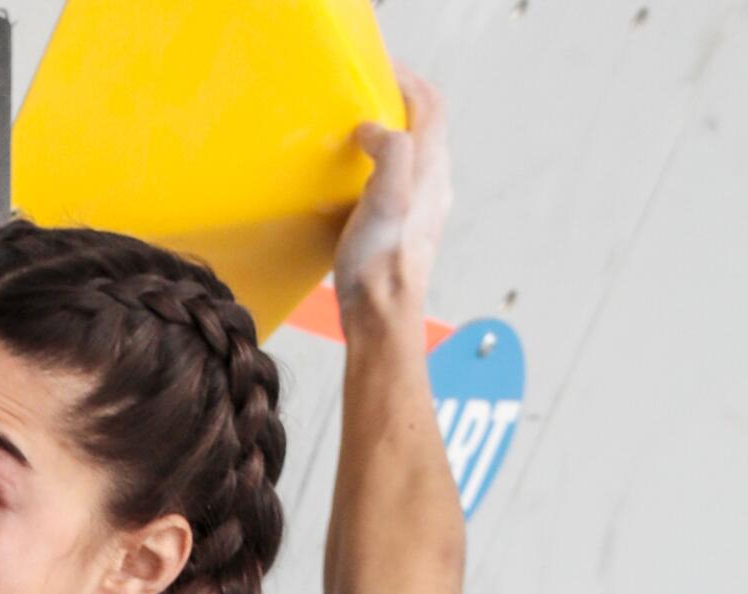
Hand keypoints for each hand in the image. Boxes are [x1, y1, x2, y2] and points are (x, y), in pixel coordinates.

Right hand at [333, 62, 452, 324]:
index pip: (431, 103)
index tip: (381, 70)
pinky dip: (386, 162)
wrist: (382, 320)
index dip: (409, 80)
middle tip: (370, 93)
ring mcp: (424, 208)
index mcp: (430, 169)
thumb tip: (373, 129)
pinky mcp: (408, 230)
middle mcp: (435, 184)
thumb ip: (390, 149)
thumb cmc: (381, 265)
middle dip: (402, 100)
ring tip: (363, 128)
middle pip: (428, 125)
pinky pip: (404, 181)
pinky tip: (362, 177)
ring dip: (395, 132)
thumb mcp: (386, 196)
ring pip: (417, 153)